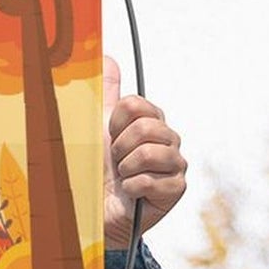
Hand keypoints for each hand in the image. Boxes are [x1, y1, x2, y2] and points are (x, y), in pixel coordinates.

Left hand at [103, 55, 186, 248]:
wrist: (94, 211)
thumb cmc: (96, 170)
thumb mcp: (97, 127)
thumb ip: (105, 93)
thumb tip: (107, 56)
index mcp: (150, 122)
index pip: (136, 106)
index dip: (116, 123)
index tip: (110, 138)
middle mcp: (168, 140)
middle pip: (147, 126)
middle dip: (121, 146)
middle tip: (116, 162)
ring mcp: (175, 166)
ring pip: (152, 152)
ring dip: (126, 168)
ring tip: (123, 178)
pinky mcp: (175, 191)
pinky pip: (152, 180)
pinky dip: (133, 187)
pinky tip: (130, 193)